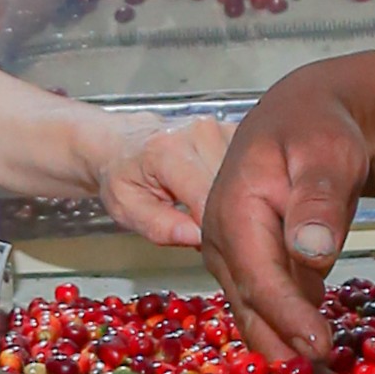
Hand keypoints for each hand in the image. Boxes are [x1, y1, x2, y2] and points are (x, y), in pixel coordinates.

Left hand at [94, 114, 233, 244]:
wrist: (124, 142)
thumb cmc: (124, 175)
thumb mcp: (126, 208)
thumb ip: (160, 226)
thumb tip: (199, 237)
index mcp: (167, 152)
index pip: (206, 199)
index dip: (211, 229)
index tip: (206, 245)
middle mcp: (199, 133)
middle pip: (232, 188)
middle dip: (226, 217)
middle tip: (207, 231)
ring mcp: (220, 128)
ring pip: (247, 178)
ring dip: (236, 201)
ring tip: (213, 211)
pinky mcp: (234, 131)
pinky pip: (250, 167)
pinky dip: (243, 186)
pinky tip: (225, 195)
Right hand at [199, 78, 372, 364]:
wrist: (307, 118)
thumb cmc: (319, 130)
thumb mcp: (326, 153)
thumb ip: (319, 199)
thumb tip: (313, 251)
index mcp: (233, 211)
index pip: (260, 276)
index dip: (288, 316)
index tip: (320, 350)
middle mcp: (223, 243)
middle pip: (251, 310)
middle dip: (281, 360)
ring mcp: (237, 261)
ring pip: (257, 320)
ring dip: (284, 363)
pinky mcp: (256, 273)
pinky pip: (269, 315)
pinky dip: (290, 346)